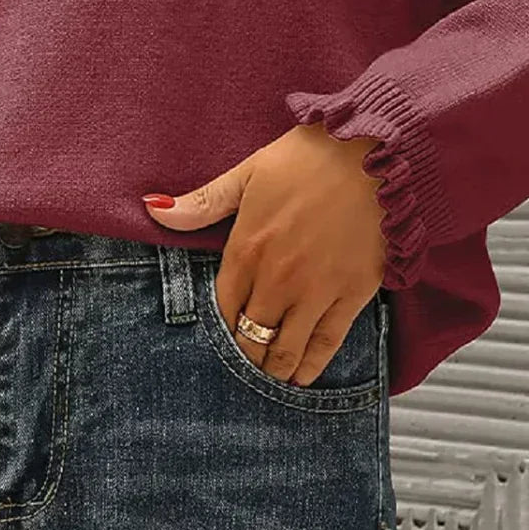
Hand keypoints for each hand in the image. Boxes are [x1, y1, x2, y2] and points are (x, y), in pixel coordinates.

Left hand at [141, 123, 387, 385]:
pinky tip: (301, 376)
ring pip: (284, 348)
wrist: (376, 153)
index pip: (222, 305)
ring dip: (272, 367)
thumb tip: (152, 207)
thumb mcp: (249, 172)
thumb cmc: (311, 157)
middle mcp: (277, 278)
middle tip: (244, 361)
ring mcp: (315, 290)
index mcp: (247, 248)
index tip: (222, 333)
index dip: (220, 324)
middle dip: (243, 352)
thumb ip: (203, 201)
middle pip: (249, 335)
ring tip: (267, 376)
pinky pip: (326, 343)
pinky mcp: (352, 294)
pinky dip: (311, 365)